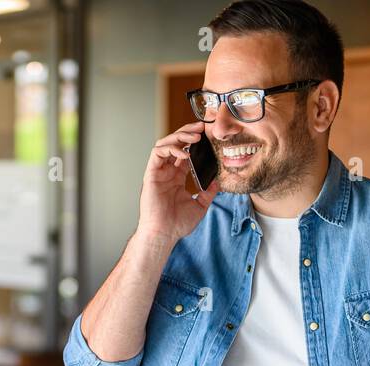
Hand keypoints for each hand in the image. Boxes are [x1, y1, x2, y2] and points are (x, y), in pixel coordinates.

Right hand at [138, 122, 220, 244]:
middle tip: (202, 126)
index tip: (208, 136)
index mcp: (176, 178)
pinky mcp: (151, 174)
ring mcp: (158, 172)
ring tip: (195, 136)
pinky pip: (158, 153)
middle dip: (187, 132)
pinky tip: (185, 153)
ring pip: (165, 144)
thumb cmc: (177, 224)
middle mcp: (166, 172)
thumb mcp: (200, 206)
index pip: (185, 153)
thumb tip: (218, 181)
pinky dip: (171, 148)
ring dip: (179, 136)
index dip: (195, 142)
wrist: (164, 234)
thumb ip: (208, 192)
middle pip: (175, 144)